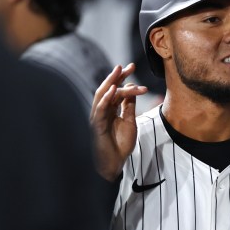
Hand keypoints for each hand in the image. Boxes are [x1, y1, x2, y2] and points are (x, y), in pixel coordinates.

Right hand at [90, 63, 147, 180]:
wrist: (114, 164)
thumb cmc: (120, 144)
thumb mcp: (129, 121)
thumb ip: (129, 106)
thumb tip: (132, 90)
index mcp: (110, 109)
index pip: (116, 90)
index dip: (123, 78)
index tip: (132, 67)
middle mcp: (103, 111)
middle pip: (108, 89)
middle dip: (117, 76)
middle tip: (128, 66)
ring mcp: (98, 117)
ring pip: (102, 96)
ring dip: (110, 82)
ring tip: (119, 71)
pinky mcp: (96, 126)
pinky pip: (100, 110)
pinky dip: (105, 99)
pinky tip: (112, 90)